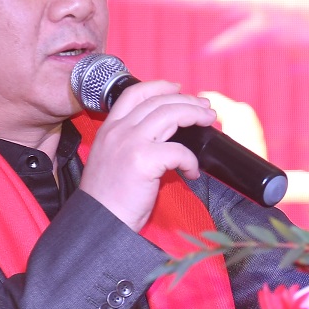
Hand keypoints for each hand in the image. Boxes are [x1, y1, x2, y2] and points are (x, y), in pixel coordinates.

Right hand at [78, 79, 214, 231]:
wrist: (99, 223)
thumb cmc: (108, 200)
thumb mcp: (112, 161)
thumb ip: (132, 144)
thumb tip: (166, 139)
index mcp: (108, 129)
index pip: (134, 93)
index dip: (159, 86)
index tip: (178, 88)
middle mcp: (118, 130)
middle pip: (159, 101)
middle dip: (187, 100)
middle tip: (205, 108)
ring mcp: (131, 142)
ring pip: (171, 114)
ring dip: (195, 115)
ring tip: (209, 121)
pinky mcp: (144, 160)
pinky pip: (179, 150)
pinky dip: (192, 160)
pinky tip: (192, 172)